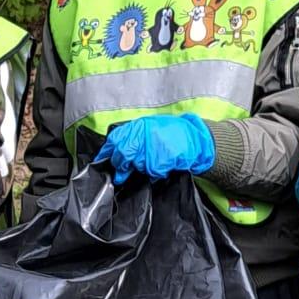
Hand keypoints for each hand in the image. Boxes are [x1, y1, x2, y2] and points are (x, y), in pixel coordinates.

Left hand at [95, 113, 216, 183]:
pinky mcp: (163, 159)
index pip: (115, 139)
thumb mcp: (152, 126)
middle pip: (123, 154)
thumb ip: (133, 135)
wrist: (197, 138)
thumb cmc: (174, 133)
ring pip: (137, 165)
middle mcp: (144, 134)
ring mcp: (154, 147)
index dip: (106, 152)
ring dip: (141, 168)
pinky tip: (162, 166)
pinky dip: (156, 173)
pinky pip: (153, 172)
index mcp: (140, 125)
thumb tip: (114, 149)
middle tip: (122, 172)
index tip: (102, 160)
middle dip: (121, 165)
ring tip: (151, 163)